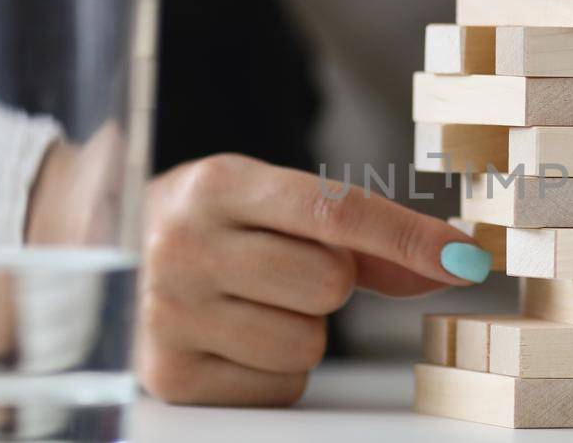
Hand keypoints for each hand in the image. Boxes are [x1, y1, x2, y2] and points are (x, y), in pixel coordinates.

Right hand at [135, 154, 490, 405]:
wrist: (106, 262)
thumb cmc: (216, 231)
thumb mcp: (271, 207)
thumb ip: (365, 236)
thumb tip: (454, 263)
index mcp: (216, 185)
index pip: (335, 210)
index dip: (409, 237)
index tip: (465, 258)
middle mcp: (184, 246)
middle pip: (329, 283)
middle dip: (328, 283)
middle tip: (281, 272)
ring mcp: (169, 314)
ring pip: (309, 342)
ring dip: (300, 331)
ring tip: (250, 306)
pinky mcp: (170, 376)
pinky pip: (281, 386)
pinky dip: (273, 371)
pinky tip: (233, 341)